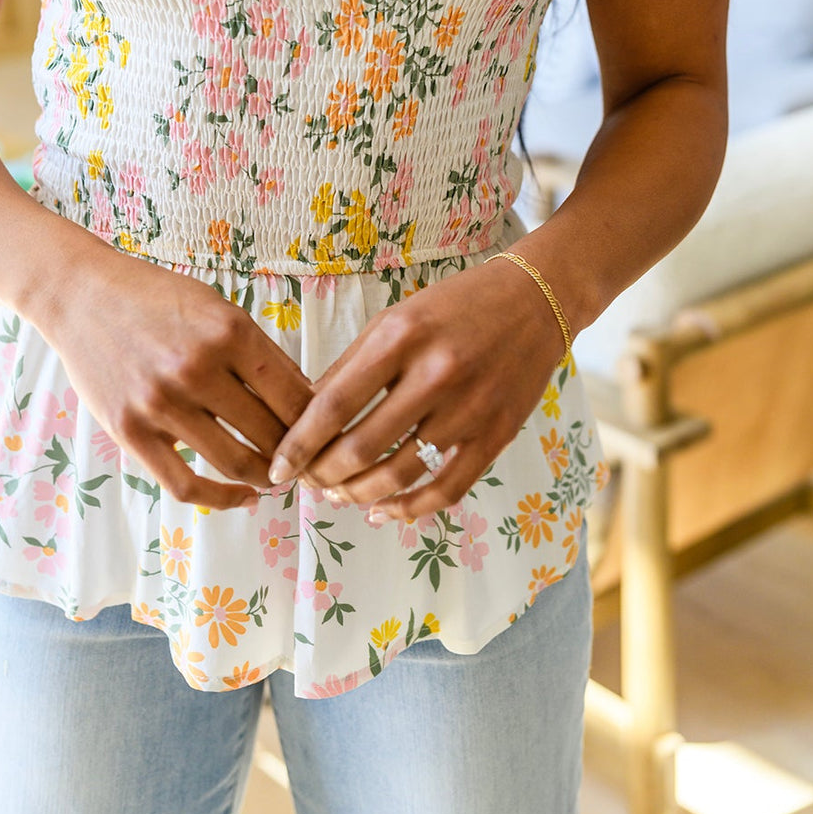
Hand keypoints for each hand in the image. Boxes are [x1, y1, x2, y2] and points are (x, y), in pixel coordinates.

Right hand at [48, 256, 314, 509]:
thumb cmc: (158, 298)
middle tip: (309, 463)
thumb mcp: (217, 308)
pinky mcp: (131, 432)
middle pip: (270, 432)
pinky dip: (223, 498)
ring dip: (266, 477)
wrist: (83, 296)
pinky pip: (186, 484)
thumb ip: (258, 352)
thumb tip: (306, 400)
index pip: (294, 394)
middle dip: (296, 453)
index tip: (326, 434)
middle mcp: (197, 369)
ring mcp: (161, 405)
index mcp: (228, 332)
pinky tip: (242, 496)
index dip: (318, 422)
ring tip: (280, 478)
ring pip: (236, 462)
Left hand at [267, 258, 567, 518]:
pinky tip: (385, 511)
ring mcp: (470, 409)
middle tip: (308, 482)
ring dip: (360, 494)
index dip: (299, 444)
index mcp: (401, 337)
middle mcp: (435, 374)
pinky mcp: (496, 436)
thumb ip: (351, 366)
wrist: (534, 302)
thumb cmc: (453, 306)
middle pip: (362, 447)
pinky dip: (410, 509)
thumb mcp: (395, 320)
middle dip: (324, 475)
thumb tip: (305, 417)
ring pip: (400, 474)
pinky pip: (446, 488)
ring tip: (339, 495)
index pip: (335, 404)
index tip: (278, 467)